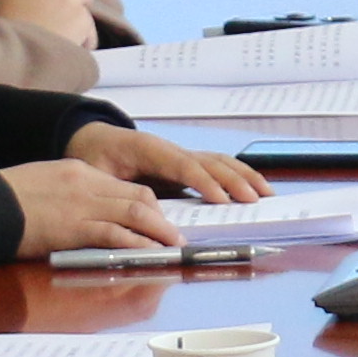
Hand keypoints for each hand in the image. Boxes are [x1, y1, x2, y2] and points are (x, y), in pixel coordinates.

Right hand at [7, 155, 175, 250]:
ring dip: (158, 232)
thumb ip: (66, 195)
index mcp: (78, 171)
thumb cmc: (3, 200)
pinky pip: (114, 234)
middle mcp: (85, 183)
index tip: (157, 221)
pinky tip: (147, 254)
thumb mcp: (41, 185)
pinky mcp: (72, 226)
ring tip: (171, 247)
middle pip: (137, 196)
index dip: (147, 205)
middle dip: (160, 218)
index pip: (124, 186)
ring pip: (134, 213)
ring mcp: (80, 204)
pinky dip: (136, 244)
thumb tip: (79, 215)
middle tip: (173, 237)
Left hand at [70, 123, 267, 204]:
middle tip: (253, 201)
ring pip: (218, 161)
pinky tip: (253, 188)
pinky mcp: (185, 164)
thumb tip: (132, 216)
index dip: (204, 182)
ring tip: (265, 194)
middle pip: (209, 162)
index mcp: (147, 150)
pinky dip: (238, 175)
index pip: (183, 165)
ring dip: (243, 177)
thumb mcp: (94, 175)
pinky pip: (216, 166)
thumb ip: (113, 193)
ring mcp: (180, 155)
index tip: (221, 199)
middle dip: (234, 181)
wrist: (92, 140)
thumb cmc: (92, 160)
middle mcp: (170, 150)